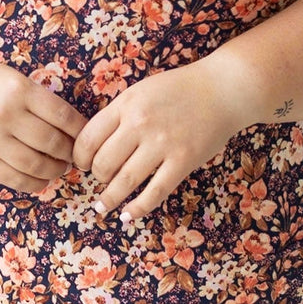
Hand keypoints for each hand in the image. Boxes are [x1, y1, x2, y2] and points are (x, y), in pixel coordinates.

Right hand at [0, 53, 86, 193]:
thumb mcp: (13, 78)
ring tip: (61, 167)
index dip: (80, 130)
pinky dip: (34, 183)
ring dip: (55, 170)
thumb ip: (38, 100)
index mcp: (20, 90)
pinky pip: (13, 178)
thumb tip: (72, 128)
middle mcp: (6, 114)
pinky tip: (42, 179)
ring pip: (36, 164)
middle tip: (76, 155)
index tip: (87, 136)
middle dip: (70, 152)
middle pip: (52, 142)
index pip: (63, 115)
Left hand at [72, 60, 244, 221]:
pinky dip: (138, 208)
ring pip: (125, 181)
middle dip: (97, 177)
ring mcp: (162, 144)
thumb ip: (119, 113)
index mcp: (126, 104)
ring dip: (110, 198)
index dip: (80, 157)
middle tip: (100, 181)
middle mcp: (140, 124)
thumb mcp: (141, 90)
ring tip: (103, 206)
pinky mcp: (183, 161)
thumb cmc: (180, 88)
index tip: (82, 164)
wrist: (223, 89)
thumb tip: (95, 143)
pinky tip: (128, 215)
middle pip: (103, 162)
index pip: (88, 138)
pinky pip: (155, 192)